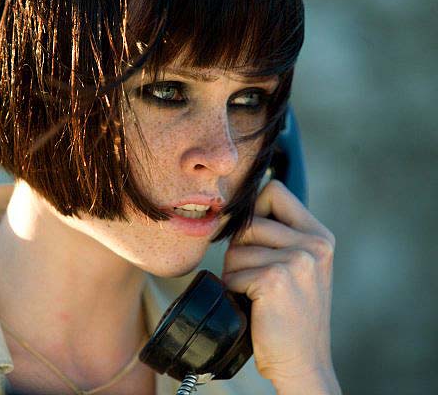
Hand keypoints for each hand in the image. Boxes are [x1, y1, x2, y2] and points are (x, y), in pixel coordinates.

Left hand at [222, 180, 340, 393]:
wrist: (302, 361)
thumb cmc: (289, 314)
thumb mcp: (297, 266)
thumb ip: (278, 235)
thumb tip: (235, 208)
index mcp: (319, 236)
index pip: (274, 191)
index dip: (253, 210)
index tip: (251, 238)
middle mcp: (313, 244)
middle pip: (248, 222)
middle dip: (239, 249)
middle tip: (255, 277)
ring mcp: (297, 260)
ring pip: (235, 248)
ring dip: (234, 273)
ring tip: (256, 294)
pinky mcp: (275, 279)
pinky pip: (232, 272)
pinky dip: (233, 290)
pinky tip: (253, 306)